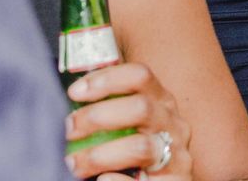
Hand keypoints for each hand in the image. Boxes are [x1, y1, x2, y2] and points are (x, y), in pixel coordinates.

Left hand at [65, 62, 193, 180]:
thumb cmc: (137, 153)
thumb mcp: (132, 125)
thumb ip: (112, 112)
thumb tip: (71, 103)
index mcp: (162, 103)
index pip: (140, 76)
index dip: (107, 79)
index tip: (74, 92)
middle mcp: (174, 125)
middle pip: (141, 107)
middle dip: (98, 116)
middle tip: (70, 129)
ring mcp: (177, 156)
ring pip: (141, 147)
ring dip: (100, 155)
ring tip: (74, 164)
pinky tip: (101, 180)